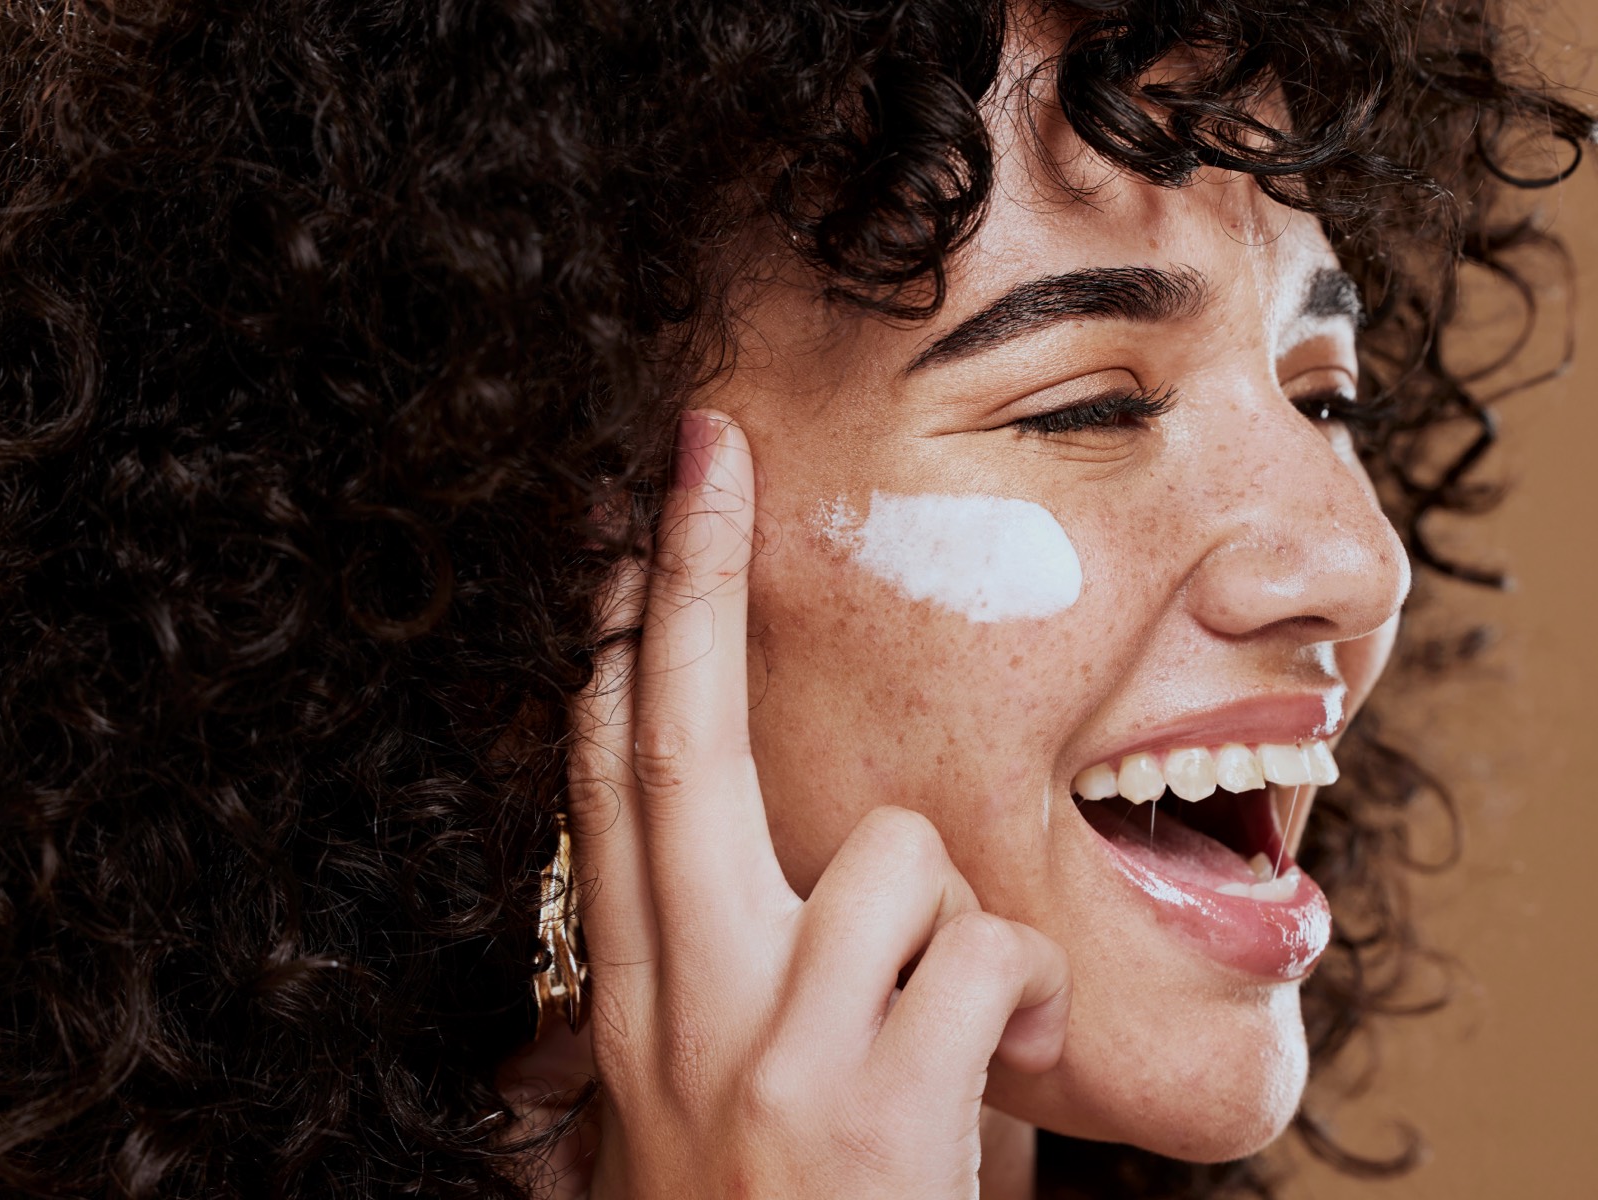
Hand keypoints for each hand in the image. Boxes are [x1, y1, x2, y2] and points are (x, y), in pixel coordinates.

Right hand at [566, 410, 1071, 1198]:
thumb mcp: (713, 1108)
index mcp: (641, 1008)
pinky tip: (1004, 1086)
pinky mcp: (867, 1099)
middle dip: (683, 585)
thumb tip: (820, 869)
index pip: (605, 789)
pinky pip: (983, 958)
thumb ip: (734, 986)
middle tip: (698, 453)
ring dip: (953, 921)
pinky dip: (1022, 1004)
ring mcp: (767, 1050)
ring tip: (962, 1031)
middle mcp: (679, 1011)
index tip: (626, 536)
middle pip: (671, 748)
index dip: (613, 651)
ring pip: (886, 858)